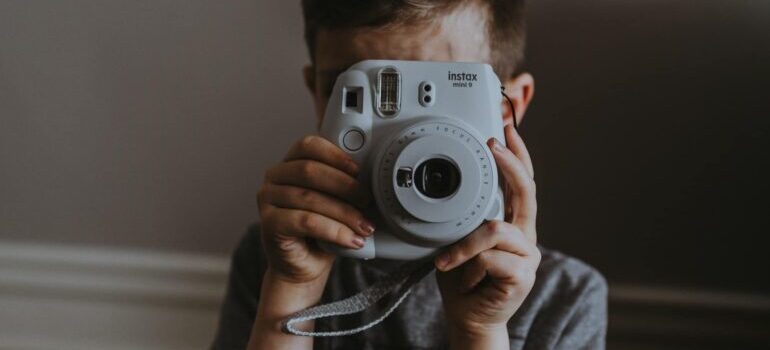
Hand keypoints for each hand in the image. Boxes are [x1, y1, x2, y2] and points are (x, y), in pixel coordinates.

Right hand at [257, 135, 374, 284]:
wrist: (305, 266)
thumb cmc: (322, 230)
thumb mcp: (335, 200)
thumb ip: (343, 183)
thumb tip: (371, 176)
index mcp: (290, 163)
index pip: (309, 145)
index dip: (336, 155)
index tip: (359, 170)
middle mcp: (274, 177)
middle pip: (310, 170)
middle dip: (345, 186)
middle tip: (367, 201)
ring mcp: (267, 200)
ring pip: (310, 198)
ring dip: (344, 213)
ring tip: (364, 226)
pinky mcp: (269, 223)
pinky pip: (306, 221)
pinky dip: (334, 230)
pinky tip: (351, 239)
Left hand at [436, 125, 540, 347]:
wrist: (469, 317)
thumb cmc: (462, 277)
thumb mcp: (459, 237)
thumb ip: (466, 215)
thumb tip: (454, 185)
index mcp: (513, 222)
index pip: (522, 182)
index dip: (517, 153)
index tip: (506, 128)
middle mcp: (525, 234)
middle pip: (526, 191)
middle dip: (508, 163)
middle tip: (492, 145)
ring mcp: (527, 255)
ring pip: (494, 229)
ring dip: (464, 245)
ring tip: (448, 261)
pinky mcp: (522, 275)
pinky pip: (489, 257)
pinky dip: (467, 263)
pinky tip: (462, 275)